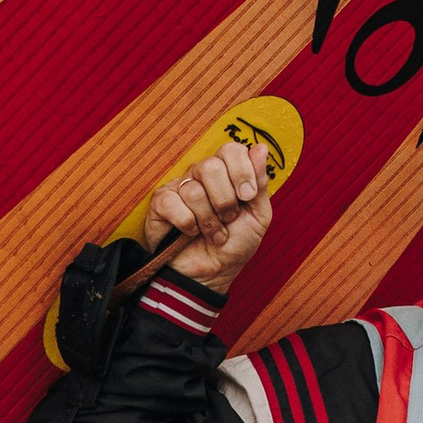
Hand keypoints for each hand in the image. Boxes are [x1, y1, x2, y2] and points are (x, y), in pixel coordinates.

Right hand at [142, 139, 273, 289]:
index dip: (242, 171)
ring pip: (194, 190)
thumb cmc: (235, 245)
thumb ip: (260, 182)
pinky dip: (188, 226)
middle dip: (225, 201)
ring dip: (209, 221)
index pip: (232, 149)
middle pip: (211, 166)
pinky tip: (191, 233)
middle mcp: (202, 174)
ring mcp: (180, 186)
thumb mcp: (258, 216)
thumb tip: (260, 148)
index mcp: (228, 172)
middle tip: (228, 219)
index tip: (247, 197)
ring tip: (213, 233)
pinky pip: (174, 204)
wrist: (213, 275)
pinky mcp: (161, 203)